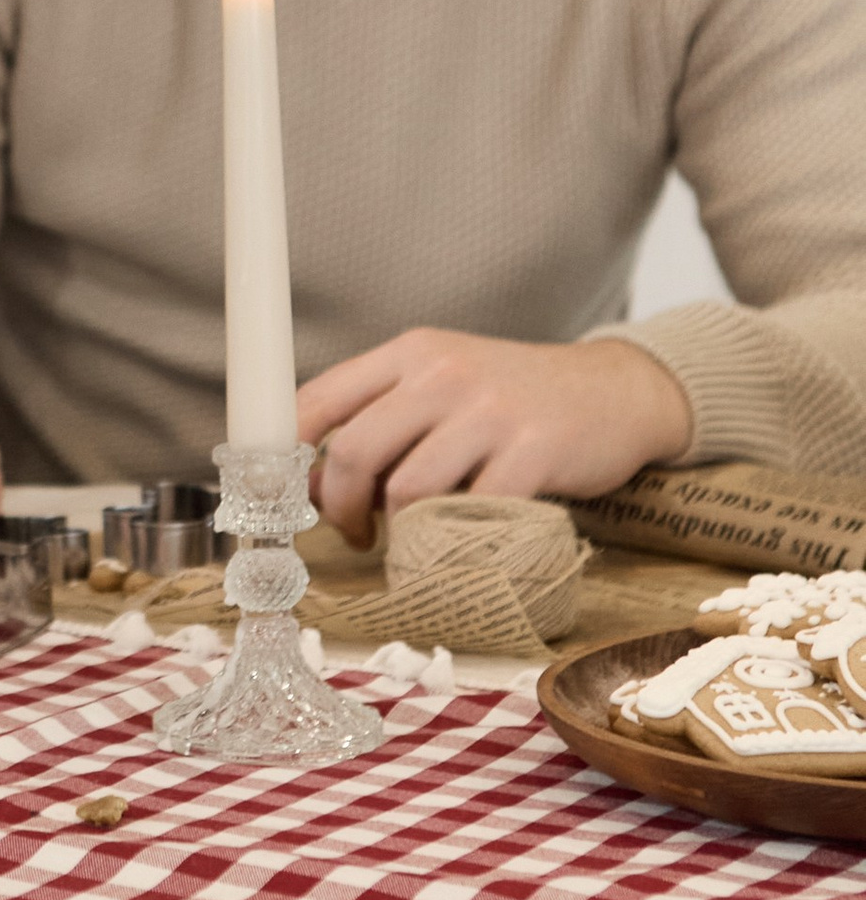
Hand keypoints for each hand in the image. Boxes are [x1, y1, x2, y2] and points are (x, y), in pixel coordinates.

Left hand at [297, 327, 693, 545]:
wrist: (616, 390)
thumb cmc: (514, 398)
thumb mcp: (443, 383)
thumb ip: (382, 416)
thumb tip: (308, 482)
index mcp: (410, 354)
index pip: (318, 400)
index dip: (286, 458)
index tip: (283, 498)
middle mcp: (443, 374)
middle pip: (353, 452)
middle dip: (338, 507)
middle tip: (352, 531)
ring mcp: (491, 411)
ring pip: (407, 490)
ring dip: (397, 531)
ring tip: (407, 539)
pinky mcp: (534, 451)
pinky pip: (472, 512)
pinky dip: (454, 542)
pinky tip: (457, 545)